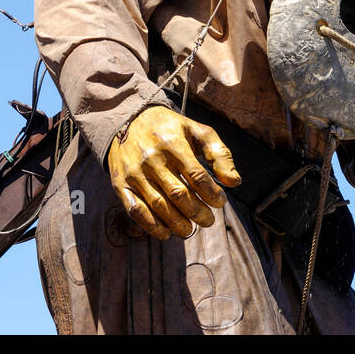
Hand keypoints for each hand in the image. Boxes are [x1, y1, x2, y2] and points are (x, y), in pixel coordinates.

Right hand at [107, 106, 240, 239]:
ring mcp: (134, 172)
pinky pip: (136, 210)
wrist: (129, 120)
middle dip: (197, 212)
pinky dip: (151, 226)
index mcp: (173, 143)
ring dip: (177, 223)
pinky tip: (165, 233)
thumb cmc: (170, 129)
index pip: (197, 176)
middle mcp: (152, 158)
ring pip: (158, 205)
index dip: (212, 194)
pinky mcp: (120, 184)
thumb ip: (219, 154)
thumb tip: (234, 182)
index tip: (221, 202)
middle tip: (208, 221)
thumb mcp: (197, 131)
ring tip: (190, 229)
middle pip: (178, 194)